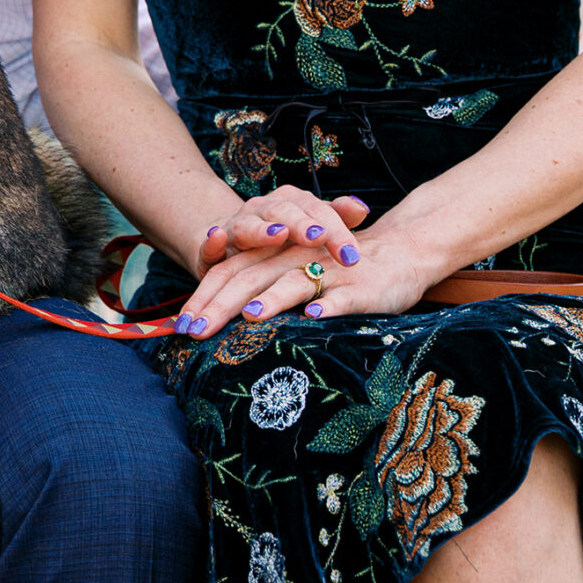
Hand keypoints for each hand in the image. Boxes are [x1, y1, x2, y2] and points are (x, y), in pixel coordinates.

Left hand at [173, 218, 434, 337]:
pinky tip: (314, 315)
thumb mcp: (296, 274)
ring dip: (273, 298)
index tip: (181, 326)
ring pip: (295, 282)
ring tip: (250, 315)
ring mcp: (329, 273)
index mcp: (276, 257)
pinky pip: (342, 296)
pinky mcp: (360, 289)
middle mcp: (296, 260)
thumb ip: (264, 287)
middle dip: (222, 305)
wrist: (401, 251)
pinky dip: (328, 304)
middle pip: (252, 278)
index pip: (232, 273)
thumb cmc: (338, 270)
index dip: (206, 296)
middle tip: (196, 330)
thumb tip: (225, 318)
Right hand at [195, 186, 369, 279]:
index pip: (317, 210)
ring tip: (278, 234)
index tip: (352, 255)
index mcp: (291, 204)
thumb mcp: (310, 232)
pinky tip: (218, 238)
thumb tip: (362, 207)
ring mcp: (236, 225)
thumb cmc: (281, 241)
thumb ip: (335, 220)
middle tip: (319, 238)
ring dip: (262, 230)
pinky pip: (210, 243)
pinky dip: (214, 241)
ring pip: (249, 224)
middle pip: (285, 212)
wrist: (231, 244)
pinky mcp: (212, 248)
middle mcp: (263, 210)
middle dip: (302, 225)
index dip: (335, 230)